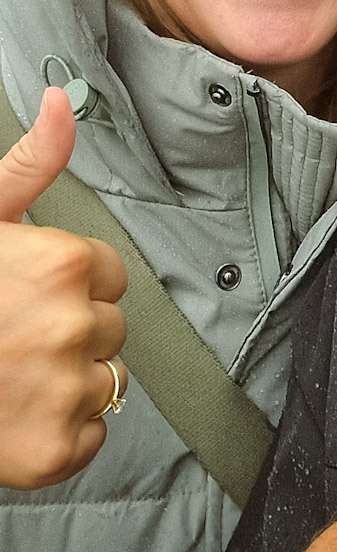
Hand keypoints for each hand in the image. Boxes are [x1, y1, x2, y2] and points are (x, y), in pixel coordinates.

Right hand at [0, 85, 127, 486]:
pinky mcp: (56, 452)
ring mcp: (66, 392)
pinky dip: (59, 433)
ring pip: (104, 382)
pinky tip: (15, 414)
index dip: (68, 284)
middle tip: (12, 336)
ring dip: (66, 383)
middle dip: (69, 331)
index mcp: (65, 263)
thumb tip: (61, 98)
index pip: (110, 275)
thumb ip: (33, 161)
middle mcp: (74, 326)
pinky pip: (92, 437)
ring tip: (11, 375)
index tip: (26, 295)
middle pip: (110, 327)